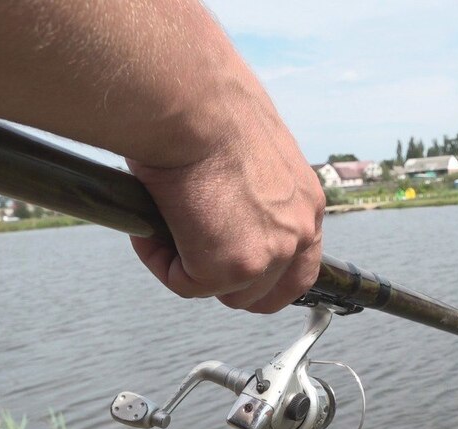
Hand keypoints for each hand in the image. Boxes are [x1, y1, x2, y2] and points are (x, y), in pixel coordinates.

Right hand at [127, 100, 324, 313]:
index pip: (300, 266)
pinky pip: (185, 282)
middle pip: (267, 294)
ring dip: (189, 267)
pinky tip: (151, 222)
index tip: (232, 269)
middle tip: (187, 252)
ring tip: (164, 225)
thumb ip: (249, 196)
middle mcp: (300, 230)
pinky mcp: (232, 266)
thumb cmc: (208, 112)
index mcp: (305, 202)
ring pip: (225, 292)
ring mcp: (271, 252)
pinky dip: (159, 258)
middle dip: (224, 282)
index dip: (264, 277)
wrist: (193, 105)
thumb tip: (219, 217)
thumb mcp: (248, 159)